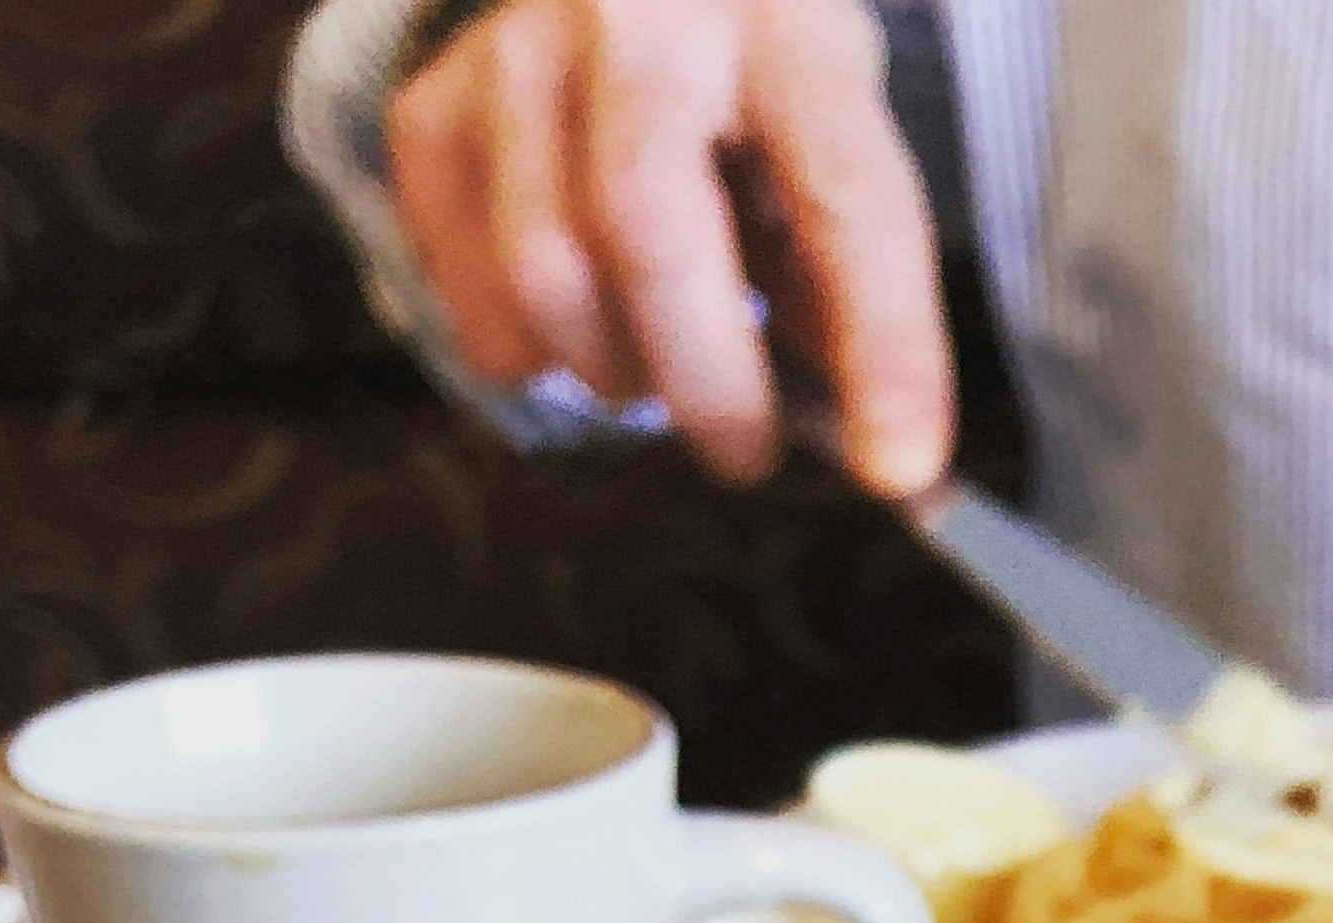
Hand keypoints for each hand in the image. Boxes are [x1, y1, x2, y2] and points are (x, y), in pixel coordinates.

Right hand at [387, 0, 953, 492]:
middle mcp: (639, 14)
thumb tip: (884, 460)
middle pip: (648, 232)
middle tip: (743, 449)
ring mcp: (515, 50)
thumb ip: (855, 288)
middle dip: (709, 384)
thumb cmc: (749, 93)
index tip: (898, 467)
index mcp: (784, 29)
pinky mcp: (433, 111)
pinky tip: (580, 318)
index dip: (883, 345)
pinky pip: (475, 299)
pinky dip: (534, 354)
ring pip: (545, 277)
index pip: (843, 194)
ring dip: (616, 370)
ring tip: (655, 356)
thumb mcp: (832, 149)